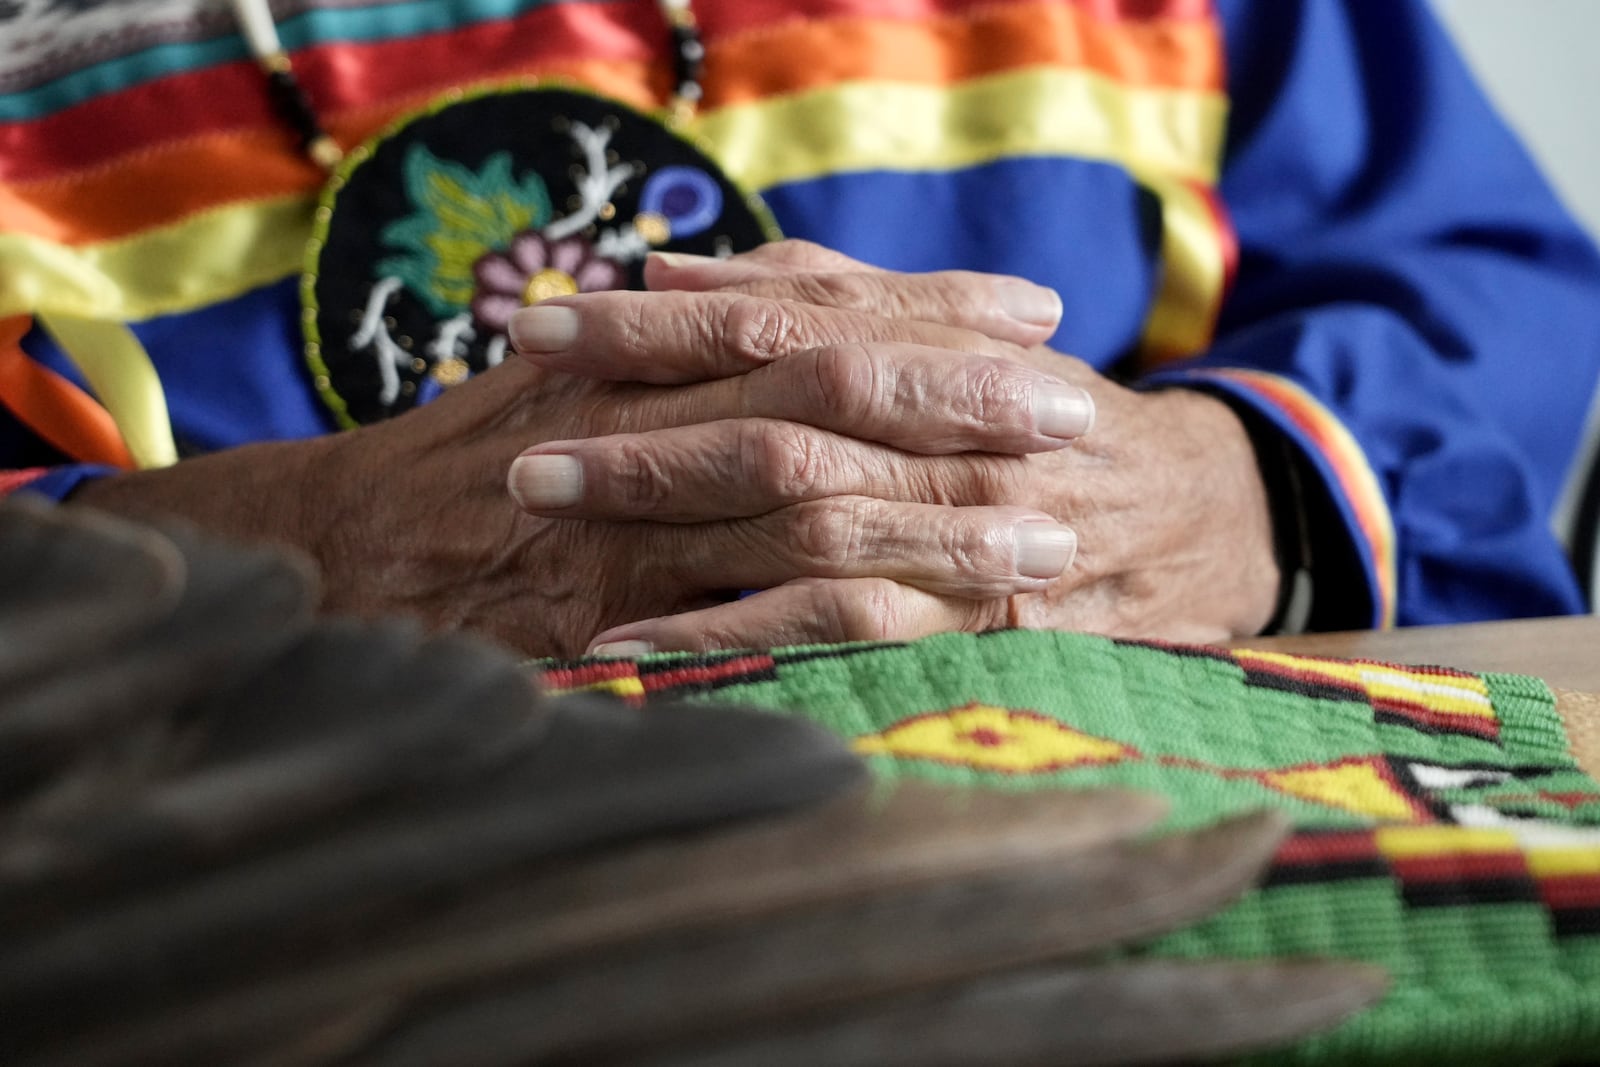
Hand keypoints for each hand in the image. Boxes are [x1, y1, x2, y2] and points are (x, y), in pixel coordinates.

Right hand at [71, 264, 1084, 656]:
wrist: (343, 551)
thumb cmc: (462, 464)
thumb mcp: (564, 379)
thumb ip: (669, 346)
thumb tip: (773, 301)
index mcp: (647, 358)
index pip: (818, 312)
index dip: (931, 308)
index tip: (1034, 311)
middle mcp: (647, 426)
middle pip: (832, 393)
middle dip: (962, 400)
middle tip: (1079, 410)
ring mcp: (632, 526)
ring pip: (808, 505)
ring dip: (936, 520)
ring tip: (1049, 537)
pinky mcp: (610, 619)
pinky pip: (739, 620)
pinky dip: (843, 622)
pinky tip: (939, 637)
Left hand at [509, 243, 1278, 651]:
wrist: (1188, 516)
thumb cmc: (1039, 416)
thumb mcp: (947, 333)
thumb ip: (821, 294)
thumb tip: (669, 271)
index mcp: (940, 349)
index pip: (781, 319)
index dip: (658, 325)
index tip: (543, 330)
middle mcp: (952, 435)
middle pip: (780, 417)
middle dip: (643, 430)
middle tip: (522, 445)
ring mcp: (963, 534)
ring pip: (805, 518)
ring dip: (668, 519)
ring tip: (551, 517)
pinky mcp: (969, 626)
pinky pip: (840, 632)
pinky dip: (730, 634)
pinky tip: (632, 641)